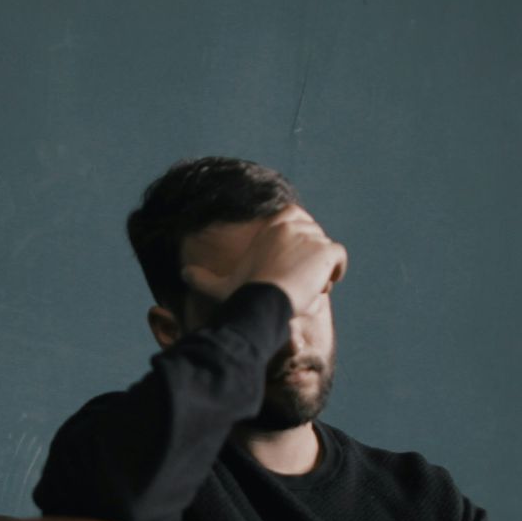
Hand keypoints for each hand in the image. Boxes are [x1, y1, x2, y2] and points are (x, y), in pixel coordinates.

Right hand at [180, 205, 347, 312]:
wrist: (263, 300)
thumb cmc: (242, 294)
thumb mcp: (220, 285)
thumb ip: (202, 278)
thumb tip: (182, 273)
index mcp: (272, 225)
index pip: (296, 219)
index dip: (297, 241)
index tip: (291, 262)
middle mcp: (293, 224)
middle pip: (313, 237)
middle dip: (309, 257)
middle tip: (297, 281)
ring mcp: (311, 235)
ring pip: (325, 250)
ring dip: (320, 269)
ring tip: (306, 288)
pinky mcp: (326, 250)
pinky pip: (339, 257)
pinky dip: (336, 270)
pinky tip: (322, 285)